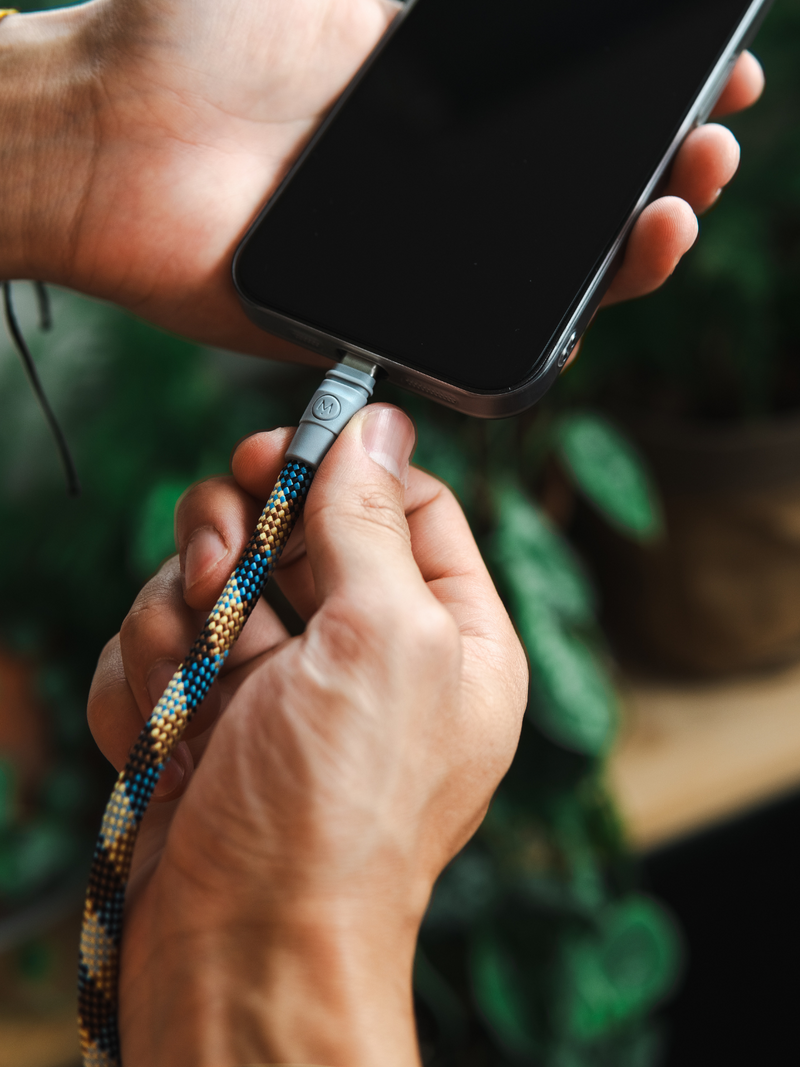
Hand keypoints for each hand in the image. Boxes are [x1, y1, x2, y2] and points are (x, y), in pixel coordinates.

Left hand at [1, 4, 763, 358]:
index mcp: (433, 105)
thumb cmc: (185, 45)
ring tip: (675, 215)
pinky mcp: (373, 328)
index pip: (566, 119)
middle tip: (712, 150)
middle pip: (575, 202)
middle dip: (661, 177)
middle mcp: (435, 188)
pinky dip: (538, 345)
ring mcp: (410, 263)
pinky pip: (471, 354)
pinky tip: (589, 314)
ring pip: (542, 281)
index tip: (713, 82)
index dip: (644, 108)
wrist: (100, 141)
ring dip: (626, 259)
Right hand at [87, 405, 527, 1066]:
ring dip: (182, 623)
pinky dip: (150, 680)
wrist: (243, 950)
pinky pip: (159, 643)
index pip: (402, 500)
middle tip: (220, 577)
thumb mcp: (384, 640)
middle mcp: (369, 650)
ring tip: (193, 689)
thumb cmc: (338, 811)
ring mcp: (283, 682)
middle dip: (238, 545)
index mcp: (448, 631)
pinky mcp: (208, 714)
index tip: (273, 456)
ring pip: (211, 578)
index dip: (337, 467)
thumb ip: (373, 521)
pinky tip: (167, 740)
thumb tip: (377, 422)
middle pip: (293, 527)